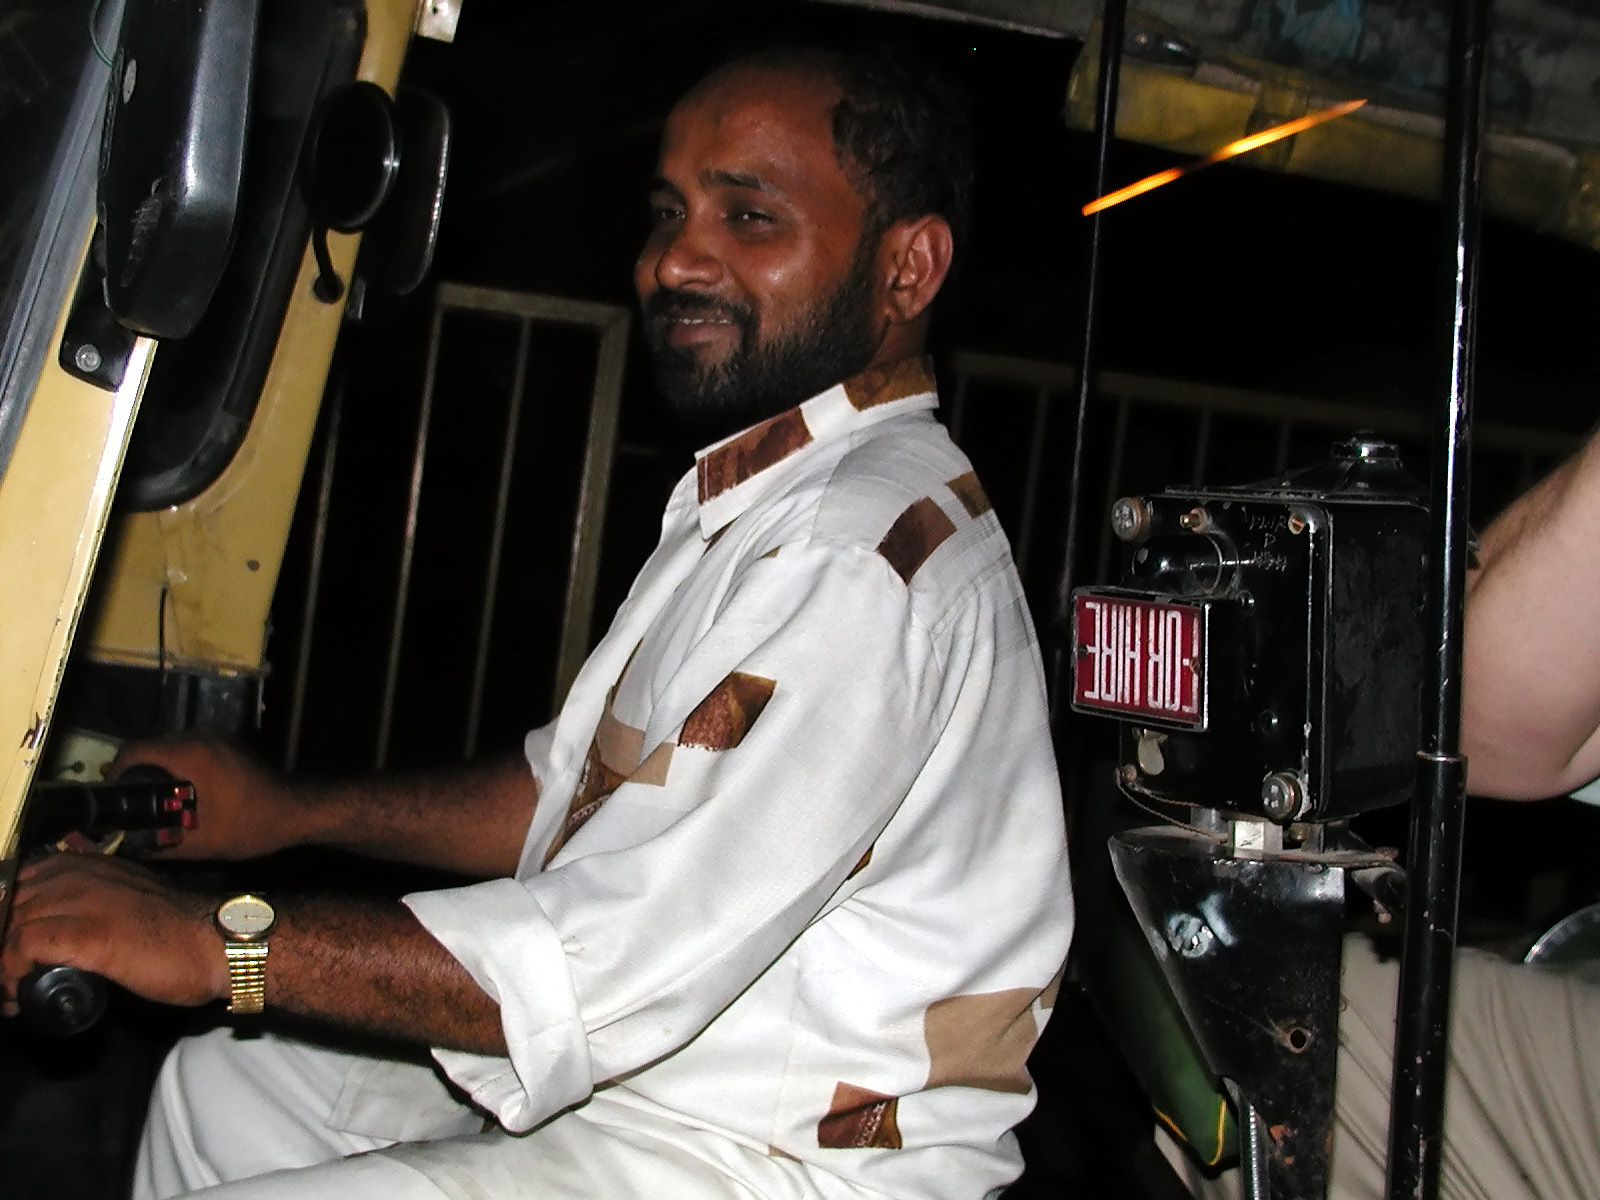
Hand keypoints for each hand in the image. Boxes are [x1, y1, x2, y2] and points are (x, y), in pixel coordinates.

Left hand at [0, 855, 223, 1014]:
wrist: (219, 942)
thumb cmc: (179, 932)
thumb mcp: (128, 900)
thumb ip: (96, 901)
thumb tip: (61, 928)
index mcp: (86, 866)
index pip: (16, 885)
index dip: (7, 921)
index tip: (11, 956)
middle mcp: (78, 875)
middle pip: (8, 906)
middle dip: (2, 945)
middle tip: (9, 980)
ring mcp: (81, 901)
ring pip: (9, 926)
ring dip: (2, 965)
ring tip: (9, 993)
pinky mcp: (86, 933)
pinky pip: (22, 948)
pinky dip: (10, 975)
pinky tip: (17, 996)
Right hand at [110, 731, 306, 860]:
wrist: (297, 810)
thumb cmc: (251, 825)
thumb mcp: (203, 843)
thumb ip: (162, 846)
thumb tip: (129, 850)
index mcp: (190, 753)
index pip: (134, 750)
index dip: (114, 772)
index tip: (109, 797)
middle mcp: (199, 736)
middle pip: (149, 748)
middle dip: (134, 775)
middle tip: (128, 806)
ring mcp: (214, 736)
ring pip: (168, 748)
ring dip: (156, 772)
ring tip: (150, 804)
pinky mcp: (224, 742)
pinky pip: (187, 750)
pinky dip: (176, 768)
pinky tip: (177, 795)